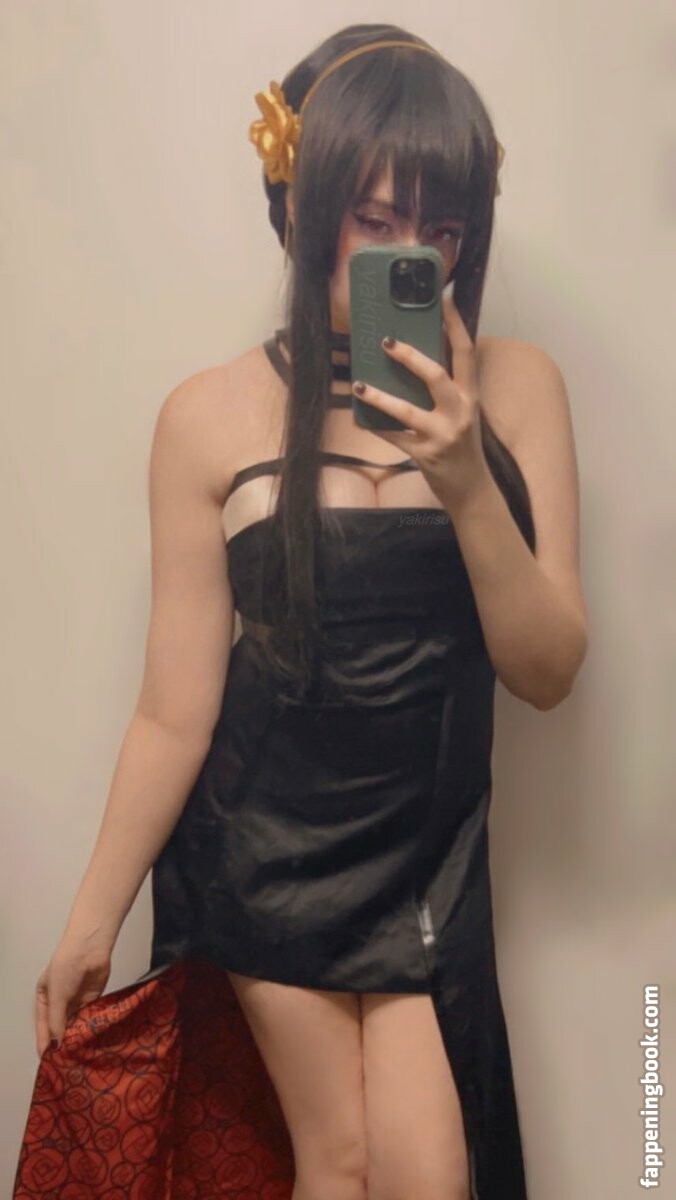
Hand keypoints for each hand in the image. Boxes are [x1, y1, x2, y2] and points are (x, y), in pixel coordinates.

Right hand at [34, 931, 111, 1057]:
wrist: (90, 949)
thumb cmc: (66, 969)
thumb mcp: (56, 996)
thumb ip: (56, 1021)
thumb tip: (57, 1045)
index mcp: (45, 998)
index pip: (43, 1025)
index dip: (45, 1042)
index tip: (47, 1060)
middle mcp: (60, 1002)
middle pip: (59, 1026)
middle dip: (62, 1042)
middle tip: (66, 1064)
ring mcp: (77, 1001)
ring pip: (75, 1024)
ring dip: (76, 1037)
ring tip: (78, 1057)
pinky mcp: (93, 1000)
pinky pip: (89, 1018)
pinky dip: (88, 1028)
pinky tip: (90, 1042)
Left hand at [351, 290, 491, 514]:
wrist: (472, 489)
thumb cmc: (463, 444)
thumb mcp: (463, 412)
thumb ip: (447, 388)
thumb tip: (414, 357)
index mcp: (470, 395)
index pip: (466, 353)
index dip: (455, 325)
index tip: (442, 300)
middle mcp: (460, 412)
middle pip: (436, 376)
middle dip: (410, 357)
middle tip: (386, 341)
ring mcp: (443, 435)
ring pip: (407, 411)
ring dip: (380, 398)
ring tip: (359, 385)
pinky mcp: (426, 455)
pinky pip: (395, 438)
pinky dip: (376, 427)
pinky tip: (358, 416)